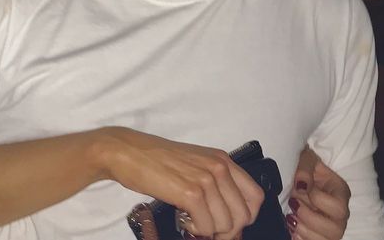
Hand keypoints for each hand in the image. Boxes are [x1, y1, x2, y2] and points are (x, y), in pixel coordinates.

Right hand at [96, 128, 263, 239]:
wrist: (127, 151)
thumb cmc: (156, 160)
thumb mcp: (194, 165)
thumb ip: (215, 185)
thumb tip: (230, 219)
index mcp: (222, 160)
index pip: (256, 197)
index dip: (246, 217)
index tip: (228, 223)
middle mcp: (218, 168)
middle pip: (244, 216)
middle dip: (228, 231)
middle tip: (208, 229)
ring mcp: (205, 180)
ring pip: (227, 225)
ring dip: (210, 231)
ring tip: (192, 221)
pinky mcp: (190, 193)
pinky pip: (207, 227)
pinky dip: (197, 230)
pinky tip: (183, 219)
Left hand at [287, 150, 349, 239]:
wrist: (306, 177)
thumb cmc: (311, 168)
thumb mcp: (308, 159)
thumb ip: (305, 169)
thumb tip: (301, 186)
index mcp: (341, 194)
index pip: (337, 207)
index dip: (317, 200)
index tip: (300, 188)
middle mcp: (340, 215)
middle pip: (335, 230)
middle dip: (310, 219)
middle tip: (293, 205)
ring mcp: (331, 227)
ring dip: (304, 231)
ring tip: (290, 217)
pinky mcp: (320, 234)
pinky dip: (300, 238)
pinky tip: (291, 228)